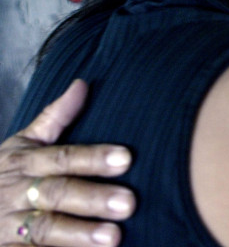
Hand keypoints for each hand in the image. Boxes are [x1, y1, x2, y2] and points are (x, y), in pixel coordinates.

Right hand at [0, 79, 135, 246]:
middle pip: (56, 193)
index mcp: (23, 163)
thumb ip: (55, 117)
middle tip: (129, 203)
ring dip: (79, 234)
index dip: (93, 157)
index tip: (126, 158)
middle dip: (92, 198)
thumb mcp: (22, 143)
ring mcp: (6, 226)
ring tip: (114, 238)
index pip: (62, 157)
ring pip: (43, 230)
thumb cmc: (2, 174)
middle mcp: (15, 193)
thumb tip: (83, 84)